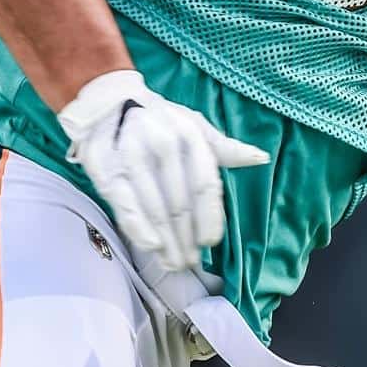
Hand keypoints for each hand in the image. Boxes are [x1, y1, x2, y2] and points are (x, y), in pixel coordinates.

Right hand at [58, 70, 268, 270]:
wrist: (109, 103)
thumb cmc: (160, 122)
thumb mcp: (194, 127)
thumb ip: (224, 148)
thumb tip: (259, 157)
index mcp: (190, 134)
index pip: (205, 184)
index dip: (209, 216)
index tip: (210, 242)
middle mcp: (163, 143)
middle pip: (180, 203)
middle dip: (186, 237)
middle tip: (189, 261)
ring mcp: (133, 155)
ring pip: (155, 208)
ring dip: (166, 241)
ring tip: (173, 262)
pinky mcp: (106, 168)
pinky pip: (125, 204)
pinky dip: (139, 228)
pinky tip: (151, 246)